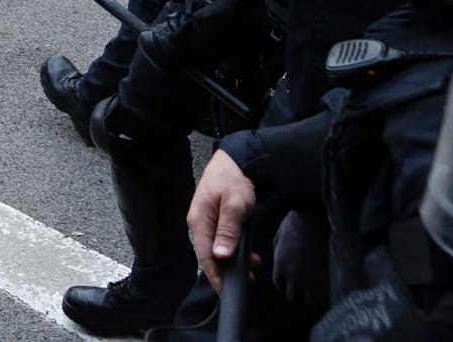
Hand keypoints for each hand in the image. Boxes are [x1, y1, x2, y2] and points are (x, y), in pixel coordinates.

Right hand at [188, 150, 256, 293]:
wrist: (234, 161)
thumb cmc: (233, 180)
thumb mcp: (234, 205)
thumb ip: (228, 231)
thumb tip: (221, 256)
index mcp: (199, 222)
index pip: (206, 257)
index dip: (216, 276)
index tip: (227, 291)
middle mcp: (199, 224)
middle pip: (209, 256)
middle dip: (226, 271)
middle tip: (246, 281)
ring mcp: (205, 222)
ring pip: (217, 249)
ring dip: (232, 261)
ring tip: (253, 268)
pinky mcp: (214, 219)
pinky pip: (221, 241)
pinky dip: (234, 250)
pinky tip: (249, 255)